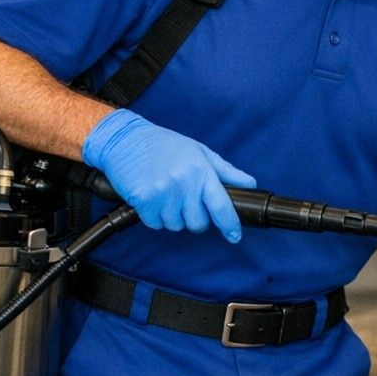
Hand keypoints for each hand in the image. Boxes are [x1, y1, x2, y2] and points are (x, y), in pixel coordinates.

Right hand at [81, 109, 256, 241]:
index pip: (222, 205)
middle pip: (198, 224)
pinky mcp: (144, 201)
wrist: (126, 140)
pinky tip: (153, 198)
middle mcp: (184, 183)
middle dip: (196, 218)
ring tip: (167, 195)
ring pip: (176, 226)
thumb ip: (226, 171)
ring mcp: (163, 194)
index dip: (230, 225)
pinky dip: (155, 216)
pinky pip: (156, 224)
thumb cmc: (165, 144)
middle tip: (187, 201)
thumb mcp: (199, 151)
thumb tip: (249, 184)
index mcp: (201, 171)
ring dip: (174, 216)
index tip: (234, 236)